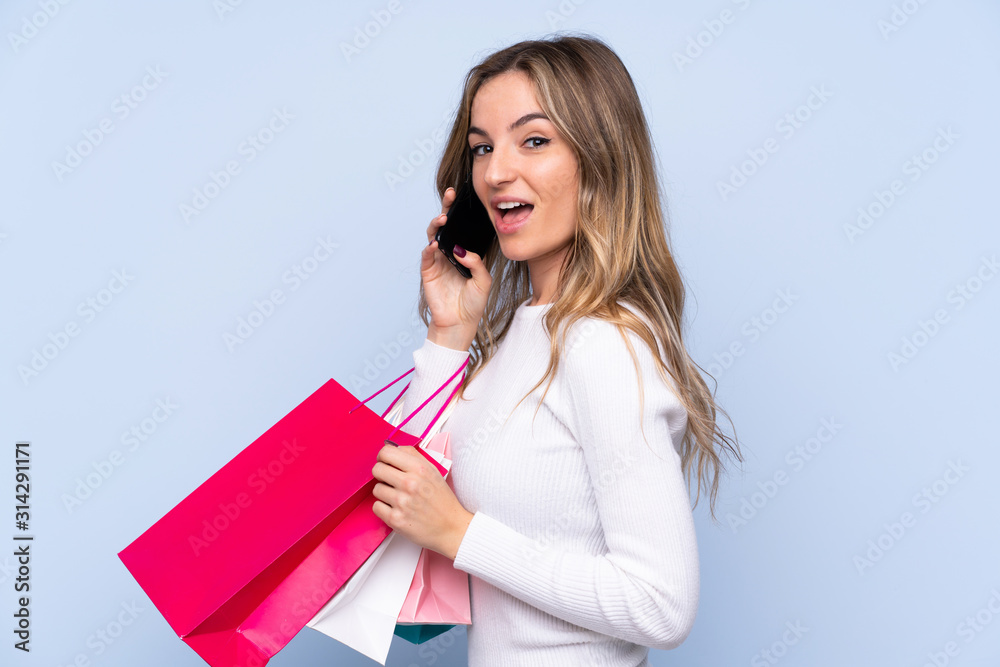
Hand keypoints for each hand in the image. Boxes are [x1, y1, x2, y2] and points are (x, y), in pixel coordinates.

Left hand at [371, 443, 473, 560]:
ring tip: (398, 497)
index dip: (383, 456)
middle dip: (381, 474)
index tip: (385, 462)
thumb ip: (413, 456)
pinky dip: (384, 508)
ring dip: (384, 493)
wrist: (451, 527)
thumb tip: (393, 448)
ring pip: (376, 489)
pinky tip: (396, 509)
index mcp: (420, 469)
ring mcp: (402, 502)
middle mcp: (410, 483)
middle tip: (389, 480)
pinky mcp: (396, 519)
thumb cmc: (442, 501)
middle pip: (377, 469)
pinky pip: (376, 507)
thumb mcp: (433, 471)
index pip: (387, 452)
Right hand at [422, 187, 491, 349]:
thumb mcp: (484, 281)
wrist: (460, 324)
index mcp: (464, 253)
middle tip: (450, 195)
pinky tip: (434, 244)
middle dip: (447, 208)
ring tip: (443, 219)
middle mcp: (450, 253)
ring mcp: (438, 261)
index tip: (465, 197)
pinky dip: (429, 248)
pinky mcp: (428, 271)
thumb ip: (477, 263)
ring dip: (437, 226)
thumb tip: (462, 250)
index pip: (462, 229)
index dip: (462, 214)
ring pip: (433, 236)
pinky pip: (426, 256)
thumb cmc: (473, 304)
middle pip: (446, 226)